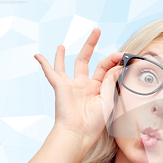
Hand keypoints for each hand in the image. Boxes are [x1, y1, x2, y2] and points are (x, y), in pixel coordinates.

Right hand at [35, 28, 123, 150]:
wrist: (79, 133)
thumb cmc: (95, 122)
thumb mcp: (108, 100)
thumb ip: (111, 82)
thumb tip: (119, 66)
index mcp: (99, 88)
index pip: (106, 68)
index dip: (115, 60)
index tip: (124, 54)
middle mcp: (85, 85)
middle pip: (88, 60)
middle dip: (91, 45)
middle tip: (96, 30)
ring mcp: (72, 85)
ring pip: (67, 65)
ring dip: (64, 53)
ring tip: (62, 45)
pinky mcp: (60, 86)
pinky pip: (51, 72)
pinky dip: (44, 63)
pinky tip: (38, 55)